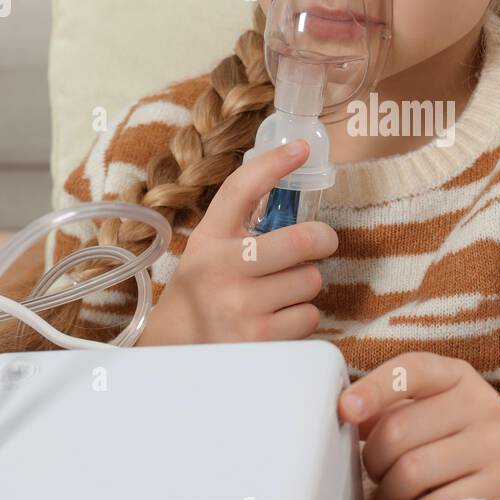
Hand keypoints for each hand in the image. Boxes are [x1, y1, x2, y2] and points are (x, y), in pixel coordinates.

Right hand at [135, 139, 337, 344]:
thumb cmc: (205, 291)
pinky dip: (301, 317)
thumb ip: (243, 221)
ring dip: (305, 285)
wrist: (177, 351)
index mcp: (209, 239)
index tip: (300, 148)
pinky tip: (276, 319)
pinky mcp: (259, 340)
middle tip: (319, 243)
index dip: (274, 163)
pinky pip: (309, 315)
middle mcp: (221, 269)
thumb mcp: (210, 249)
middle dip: (322, 239)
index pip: (240, 189)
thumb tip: (289, 172)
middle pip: (301, 239)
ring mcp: (239, 306)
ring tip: (279, 293)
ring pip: (311, 280)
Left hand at [338, 352, 499, 499]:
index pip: (412, 370)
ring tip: (385, 499)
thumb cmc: (455, 437)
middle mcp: (482, 404)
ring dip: (385, 494)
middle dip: (372, 461)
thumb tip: (345, 413)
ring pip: (411, 472)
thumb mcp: (429, 407)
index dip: (374, 389)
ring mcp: (495, 446)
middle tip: (372, 475)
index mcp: (458, 376)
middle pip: (397, 431)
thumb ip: (388, 406)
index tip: (345, 410)